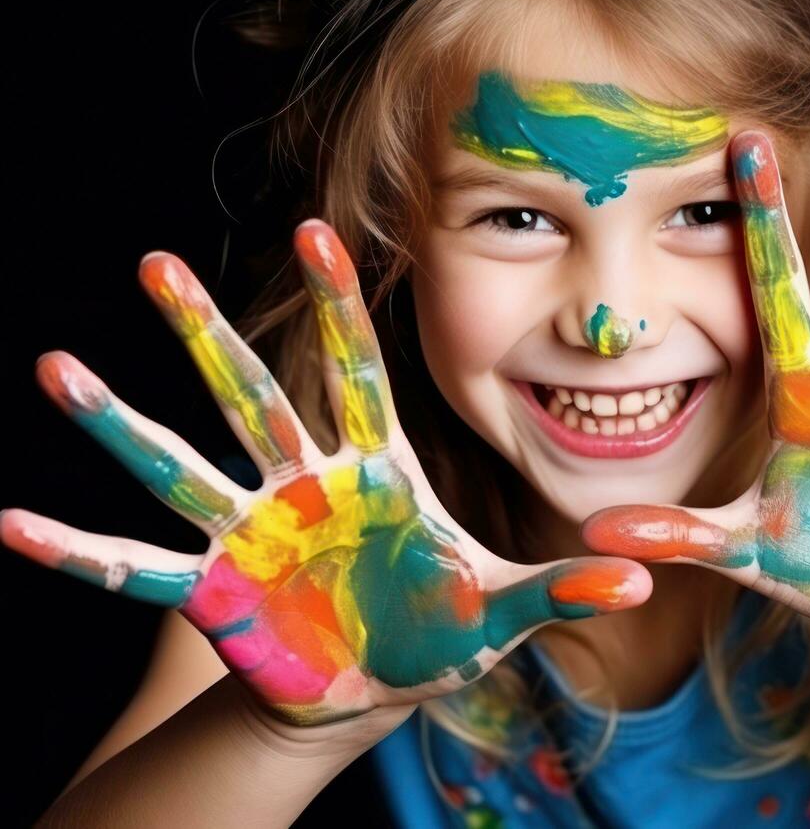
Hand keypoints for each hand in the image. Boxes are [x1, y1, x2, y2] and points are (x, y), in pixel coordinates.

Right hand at [2, 219, 650, 724]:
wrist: (376, 682)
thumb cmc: (435, 628)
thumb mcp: (501, 606)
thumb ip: (562, 586)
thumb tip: (645, 570)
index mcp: (373, 468)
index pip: (354, 369)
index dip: (336, 304)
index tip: (316, 228)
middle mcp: (302, 484)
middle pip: (249, 395)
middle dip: (204, 333)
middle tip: (152, 264)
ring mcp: (252, 533)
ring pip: (179, 462)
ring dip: (118, 421)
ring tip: (55, 367)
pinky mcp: (215, 591)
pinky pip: (136, 570)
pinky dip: (79, 552)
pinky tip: (12, 525)